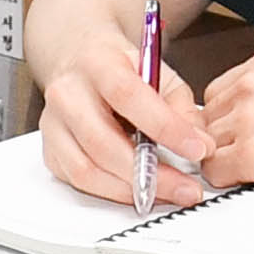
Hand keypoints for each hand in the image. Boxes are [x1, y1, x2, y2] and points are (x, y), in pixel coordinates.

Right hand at [38, 31, 215, 204]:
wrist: (78, 60)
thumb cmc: (119, 68)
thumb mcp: (159, 73)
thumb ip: (182, 107)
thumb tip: (202, 144)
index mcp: (97, 64)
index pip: (128, 97)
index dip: (165, 127)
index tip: (197, 150)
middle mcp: (67, 93)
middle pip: (103, 143)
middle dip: (152, 174)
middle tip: (186, 188)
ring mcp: (53, 124)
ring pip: (88, 170)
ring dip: (132, 190)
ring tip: (168, 192)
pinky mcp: (51, 150)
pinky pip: (79, 181)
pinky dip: (112, 192)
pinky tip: (139, 189)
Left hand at [198, 46, 253, 190]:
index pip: (218, 93)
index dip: (228, 119)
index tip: (240, 134)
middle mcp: (251, 85)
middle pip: (207, 120)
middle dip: (225, 139)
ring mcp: (248, 118)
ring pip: (208, 147)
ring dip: (228, 161)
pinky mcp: (253, 154)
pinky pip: (216, 173)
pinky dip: (230, 181)